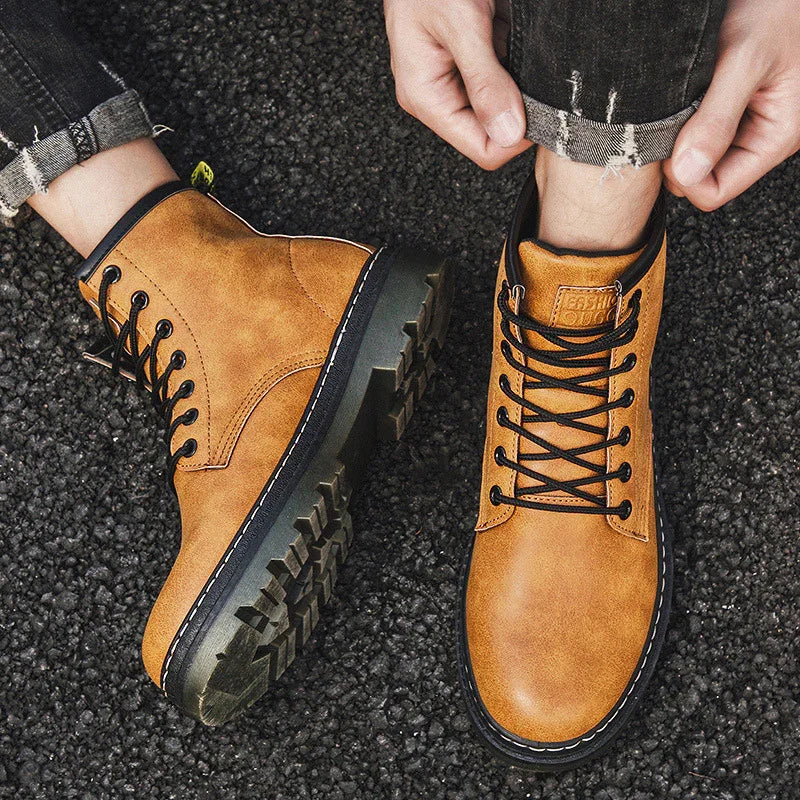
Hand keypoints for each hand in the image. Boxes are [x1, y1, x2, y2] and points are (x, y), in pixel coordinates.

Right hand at [383, 0, 530, 169]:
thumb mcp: (461, 26)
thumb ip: (485, 82)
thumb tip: (509, 132)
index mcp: (427, 98)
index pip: (482, 149)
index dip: (516, 136)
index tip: (538, 105)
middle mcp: (438, 97)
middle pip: (492, 132)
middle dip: (519, 107)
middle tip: (529, 67)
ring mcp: (453, 81)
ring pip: (501, 107)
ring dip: (518, 83)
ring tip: (512, 42)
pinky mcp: (468, 63)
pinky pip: (501, 79)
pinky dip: (516, 63)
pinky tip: (509, 34)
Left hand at [664, 0, 799, 210]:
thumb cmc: (775, 7)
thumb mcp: (745, 60)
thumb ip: (717, 119)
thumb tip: (687, 171)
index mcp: (776, 137)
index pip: (715, 192)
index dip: (685, 176)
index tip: (672, 141)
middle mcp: (760, 139)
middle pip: (700, 181)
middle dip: (678, 158)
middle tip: (673, 116)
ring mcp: (743, 129)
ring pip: (692, 161)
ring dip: (677, 139)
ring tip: (681, 102)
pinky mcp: (726, 114)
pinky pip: (692, 137)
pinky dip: (678, 124)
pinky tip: (681, 98)